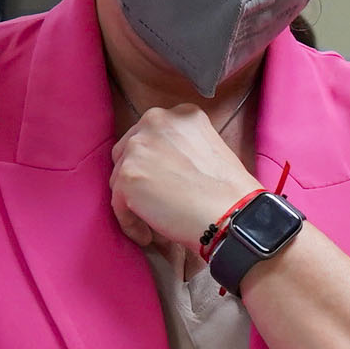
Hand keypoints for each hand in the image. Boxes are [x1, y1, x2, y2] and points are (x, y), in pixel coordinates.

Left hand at [109, 102, 263, 256]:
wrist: (231, 213)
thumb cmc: (228, 191)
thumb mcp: (209, 147)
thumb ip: (180, 147)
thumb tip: (158, 166)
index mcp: (179, 114)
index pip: (150, 136)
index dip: (152, 161)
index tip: (159, 181)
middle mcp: (155, 121)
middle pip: (128, 151)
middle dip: (137, 177)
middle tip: (152, 201)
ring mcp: (138, 147)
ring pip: (120, 177)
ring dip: (132, 201)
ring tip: (151, 221)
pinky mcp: (127, 175)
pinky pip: (118, 203)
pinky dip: (130, 222)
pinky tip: (146, 234)